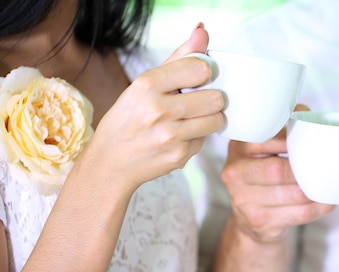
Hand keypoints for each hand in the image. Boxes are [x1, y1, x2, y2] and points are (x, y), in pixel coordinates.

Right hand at [82, 23, 223, 192]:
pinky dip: (197, 138)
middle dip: (210, 99)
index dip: (203, 74)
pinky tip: (179, 137)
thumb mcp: (145, 84)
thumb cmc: (129, 119)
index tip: (196, 79)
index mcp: (147, 85)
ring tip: (191, 119)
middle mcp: (158, 110)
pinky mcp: (179, 156)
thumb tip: (202, 32)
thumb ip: (178, 58)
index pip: (200, 69)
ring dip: (209, 119)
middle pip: (215, 97)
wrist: (111, 162)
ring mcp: (170, 136)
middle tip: (196, 103)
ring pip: (216, 120)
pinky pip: (206, 140)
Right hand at [221, 105, 334, 242]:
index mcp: (238, 148)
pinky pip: (298, 214)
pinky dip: (318, 208)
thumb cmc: (263, 175)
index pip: (265, 140)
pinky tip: (327, 202)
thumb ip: (282, 129)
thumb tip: (306, 113)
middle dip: (305, 170)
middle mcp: (234, 173)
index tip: (309, 143)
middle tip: (324, 166)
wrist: (249, 219)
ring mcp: (243, 200)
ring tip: (330, 184)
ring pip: (291, 194)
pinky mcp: (259, 220)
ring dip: (316, 190)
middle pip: (277, 170)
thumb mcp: (262, 150)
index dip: (290, 142)